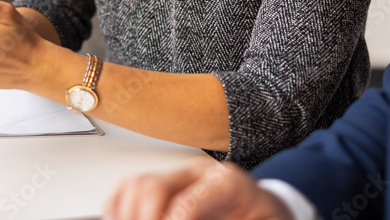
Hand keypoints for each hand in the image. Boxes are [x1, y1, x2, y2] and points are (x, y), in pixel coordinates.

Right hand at [105, 160, 293, 219]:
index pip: (184, 205)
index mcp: (228, 184)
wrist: (271, 212)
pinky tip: (118, 217)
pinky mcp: (169, 186)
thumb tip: (181, 218)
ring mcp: (181, 177)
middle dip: (144, 219)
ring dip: (128, 213)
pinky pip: (132, 187)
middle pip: (153, 188)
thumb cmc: (267, 219)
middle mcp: (199, 174)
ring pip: (137, 185)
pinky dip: (119, 205)